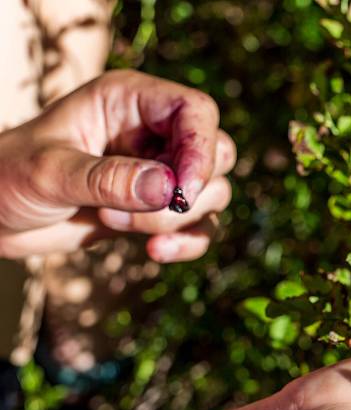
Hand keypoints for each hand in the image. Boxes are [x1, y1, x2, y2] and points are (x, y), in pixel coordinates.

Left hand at [0, 69, 235, 261]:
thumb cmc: (8, 175)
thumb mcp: (50, 172)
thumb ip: (108, 179)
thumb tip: (169, 190)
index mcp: (130, 102)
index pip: (196, 111)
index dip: (201, 149)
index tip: (182, 191)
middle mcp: (154, 133)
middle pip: (216, 153)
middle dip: (189, 191)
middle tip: (139, 210)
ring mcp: (159, 173)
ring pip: (213, 194)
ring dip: (172, 221)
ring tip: (114, 224)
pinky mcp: (158, 210)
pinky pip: (200, 227)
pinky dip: (186, 244)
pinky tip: (154, 253)